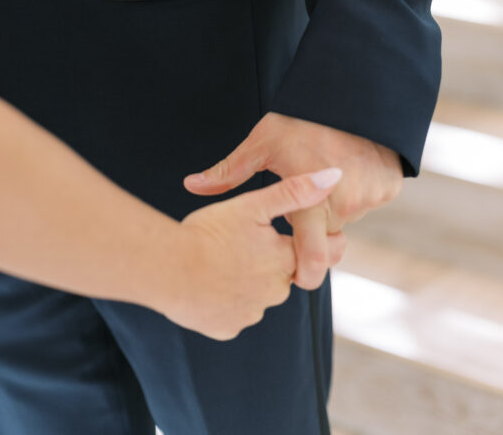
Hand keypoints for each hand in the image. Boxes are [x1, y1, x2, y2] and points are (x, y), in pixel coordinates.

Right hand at [161, 168, 342, 339]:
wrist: (168, 269)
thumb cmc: (209, 232)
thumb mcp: (252, 205)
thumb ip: (294, 191)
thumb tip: (334, 175)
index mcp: (283, 259)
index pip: (311, 251)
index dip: (305, 239)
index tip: (298, 234)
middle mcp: (274, 292)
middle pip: (281, 273)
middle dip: (270, 259)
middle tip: (244, 241)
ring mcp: (251, 313)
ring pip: (259, 294)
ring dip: (249, 279)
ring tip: (224, 258)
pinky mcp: (228, 328)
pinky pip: (235, 312)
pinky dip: (227, 298)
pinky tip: (211, 281)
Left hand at [184, 113, 403, 290]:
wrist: (351, 91)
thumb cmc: (301, 118)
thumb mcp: (261, 143)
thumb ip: (229, 172)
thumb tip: (190, 185)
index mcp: (312, 203)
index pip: (311, 258)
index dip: (304, 272)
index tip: (294, 273)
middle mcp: (346, 206)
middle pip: (327, 234)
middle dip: (314, 223)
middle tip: (304, 196)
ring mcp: (372, 197)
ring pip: (347, 216)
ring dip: (336, 204)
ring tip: (325, 169)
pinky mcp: (389, 187)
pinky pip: (369, 199)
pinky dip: (359, 189)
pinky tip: (347, 164)